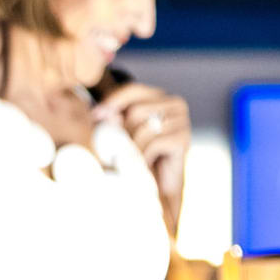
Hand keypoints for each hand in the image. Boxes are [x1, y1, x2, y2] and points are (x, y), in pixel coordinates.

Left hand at [104, 80, 191, 225]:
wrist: (157, 189)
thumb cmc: (135, 157)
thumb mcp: (120, 133)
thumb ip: (111, 119)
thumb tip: (103, 113)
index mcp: (160, 97)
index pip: (134, 89)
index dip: (112, 101)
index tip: (94, 116)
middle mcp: (175, 104)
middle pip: (135, 111)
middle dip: (124, 133)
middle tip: (126, 149)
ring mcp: (183, 120)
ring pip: (142, 128)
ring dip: (133, 148)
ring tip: (136, 158)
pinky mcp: (184, 138)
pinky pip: (153, 143)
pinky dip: (144, 156)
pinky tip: (147, 163)